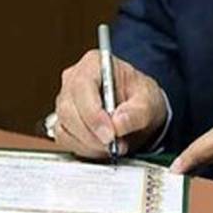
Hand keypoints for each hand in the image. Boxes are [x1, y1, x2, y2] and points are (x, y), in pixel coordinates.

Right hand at [53, 49, 167, 159]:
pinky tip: (101, 148)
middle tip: (115, 145)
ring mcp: (65, 100)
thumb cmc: (141, 97)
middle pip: (69, 109)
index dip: (93, 114)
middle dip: (92, 134)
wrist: (138, 111)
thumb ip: (137, 112)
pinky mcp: (63, 121)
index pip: (82, 86)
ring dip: (89, 144)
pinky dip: (83, 148)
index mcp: (93, 63)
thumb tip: (118, 122)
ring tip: (113, 146)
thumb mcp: (149, 101)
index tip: (110, 134)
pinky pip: (64, 139)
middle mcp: (74, 79)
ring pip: (64, 127)